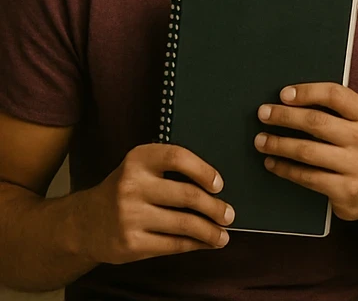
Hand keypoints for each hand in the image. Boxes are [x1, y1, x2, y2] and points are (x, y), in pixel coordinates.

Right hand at [76, 143, 232, 263]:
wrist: (84, 223)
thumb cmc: (124, 190)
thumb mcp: (139, 168)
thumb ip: (169, 169)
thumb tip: (215, 185)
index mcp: (138, 159)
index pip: (177, 157)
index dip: (203, 170)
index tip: (219, 184)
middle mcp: (132, 186)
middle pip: (187, 195)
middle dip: (215, 207)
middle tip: (230, 214)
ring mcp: (130, 217)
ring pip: (183, 224)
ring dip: (210, 231)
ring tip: (223, 234)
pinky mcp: (131, 244)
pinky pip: (172, 245)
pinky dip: (194, 245)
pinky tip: (205, 243)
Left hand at [256, 83, 357, 222]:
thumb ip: (337, 111)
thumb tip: (293, 98)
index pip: (335, 95)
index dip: (307, 92)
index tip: (283, 94)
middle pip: (316, 122)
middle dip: (285, 116)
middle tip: (263, 114)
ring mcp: (355, 166)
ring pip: (307, 150)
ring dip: (279, 144)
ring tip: (261, 140)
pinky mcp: (344, 190)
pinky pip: (307, 176)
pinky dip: (285, 168)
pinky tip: (272, 162)